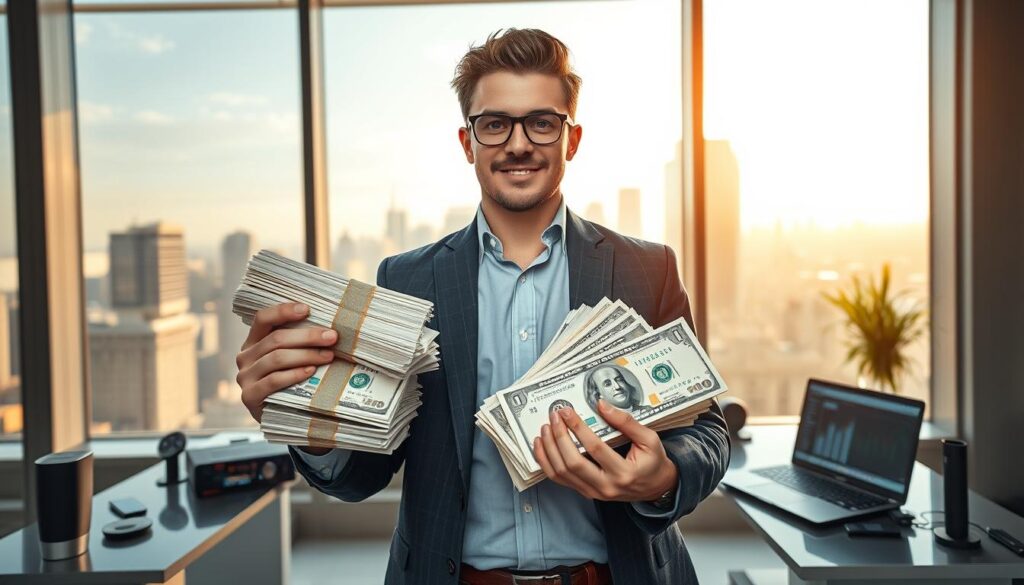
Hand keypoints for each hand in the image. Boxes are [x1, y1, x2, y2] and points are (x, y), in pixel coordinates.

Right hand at [236, 302, 336, 430]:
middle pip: (276, 339)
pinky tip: (311, 371)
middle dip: (307, 336)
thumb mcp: (290, 359)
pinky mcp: (250, 396)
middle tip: (331, 337)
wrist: (281, 417)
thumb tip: (327, 329)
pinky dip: (295, 374)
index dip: (283, 311)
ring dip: (306, 354)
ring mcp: (245, 377)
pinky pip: (274, 380)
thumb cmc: (290, 383)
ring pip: (277, 358)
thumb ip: (298, 343)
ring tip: (328, 355)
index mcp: (253, 342)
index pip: (262, 318)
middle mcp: (245, 357)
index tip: (307, 309)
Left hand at [532, 400, 677, 501]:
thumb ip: (627, 422)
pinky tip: (541, 446)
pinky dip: (546, 462)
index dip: (578, 428)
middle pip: (573, 463)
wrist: (655, 487)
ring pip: (562, 473)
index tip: (567, 412)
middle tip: (554, 417)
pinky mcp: (585, 492)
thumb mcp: (649, 439)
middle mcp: (606, 486)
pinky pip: (559, 479)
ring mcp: (593, 492)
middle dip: (559, 437)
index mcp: (624, 473)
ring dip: (549, 449)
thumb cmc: (652, 462)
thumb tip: (601, 405)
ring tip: (545, 429)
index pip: (595, 449)